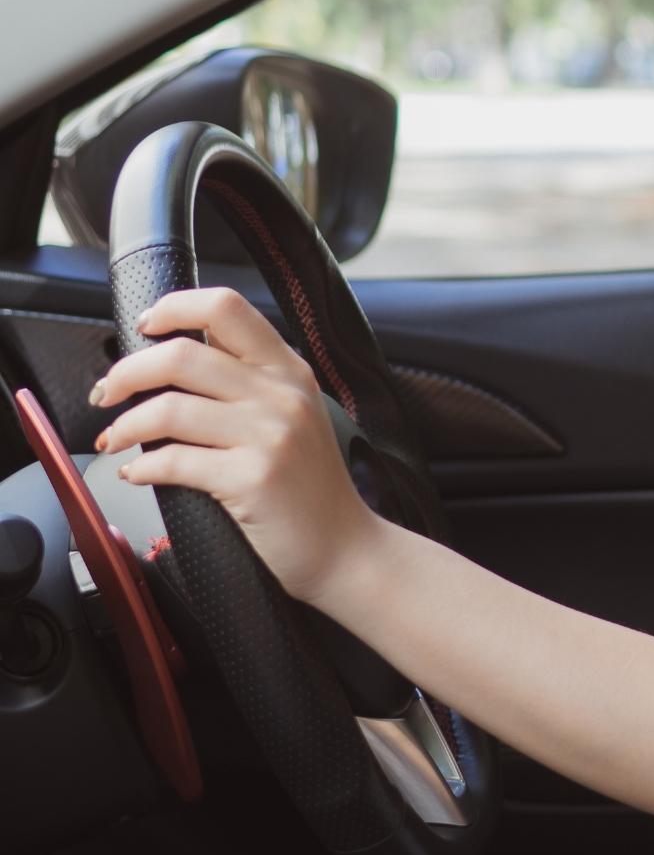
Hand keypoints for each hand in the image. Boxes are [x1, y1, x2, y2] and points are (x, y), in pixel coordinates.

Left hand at [89, 286, 380, 604]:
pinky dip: (140, 468)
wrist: (344, 546)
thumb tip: (173, 362)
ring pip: (168, 409)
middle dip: (127, 372)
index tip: (144, 327)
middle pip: (181, 355)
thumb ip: (249, 383)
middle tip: (108, 392)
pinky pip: (172, 462)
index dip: (173, 308)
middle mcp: (281, 395)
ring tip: (113, 439)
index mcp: (289, 370)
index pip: (225, 308)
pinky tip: (135, 474)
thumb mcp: (293, 416)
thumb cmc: (309, 487)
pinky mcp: (252, 479)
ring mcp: (269, 436)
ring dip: (124, 425)